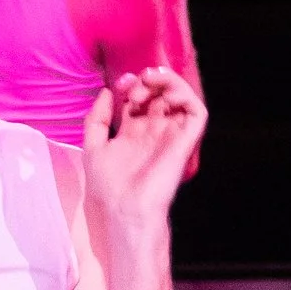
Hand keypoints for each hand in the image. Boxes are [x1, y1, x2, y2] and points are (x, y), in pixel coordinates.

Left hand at [81, 65, 207, 231]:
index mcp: (133, 133)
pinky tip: (167, 94)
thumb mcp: (93, 145)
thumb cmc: (107, 185)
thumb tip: (105, 91)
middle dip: (149, 81)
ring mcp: (171, 135)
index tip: (120, 83)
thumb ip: (97, 118)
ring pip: (181, 98)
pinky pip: (197, 112)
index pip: (139, 99)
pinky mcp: (185, 141)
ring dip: (168, 83)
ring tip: (150, 82)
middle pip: (160, 94)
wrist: (124, 208)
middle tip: (134, 84)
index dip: (132, 84)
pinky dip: (186, 96)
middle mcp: (154, 131)